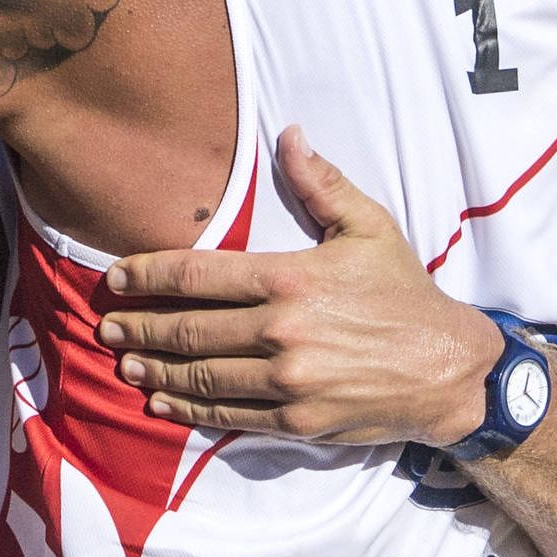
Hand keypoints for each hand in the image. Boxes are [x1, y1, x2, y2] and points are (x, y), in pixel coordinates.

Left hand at [99, 128, 504, 446]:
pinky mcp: (297, 422)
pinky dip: (188, 411)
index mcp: (291, 278)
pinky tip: (161, 402)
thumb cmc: (405, 294)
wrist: (450, 370)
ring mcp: (288, 382)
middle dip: (140, 325)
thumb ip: (322, 184)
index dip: (150, 274)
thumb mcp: (370, 227)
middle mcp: (282, 331)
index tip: (117, 277)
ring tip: (124, 360)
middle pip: (190, 328)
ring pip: (202, 376)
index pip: (200, 273)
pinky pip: (229, 417)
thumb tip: (289, 134)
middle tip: (106, 324)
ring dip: (156, 368)